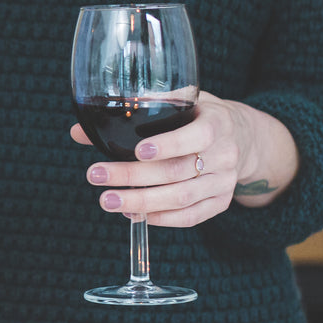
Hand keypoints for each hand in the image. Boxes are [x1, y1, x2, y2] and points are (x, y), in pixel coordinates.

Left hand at [71, 91, 264, 227]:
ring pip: (181, 198)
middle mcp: (225, 154)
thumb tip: (79, 131)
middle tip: (96, 175)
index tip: (138, 151)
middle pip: (177, 172)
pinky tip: (133, 214)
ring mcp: (224, 182)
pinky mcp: (220, 202)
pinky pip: (191, 217)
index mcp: (217, 123)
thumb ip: (137, 110)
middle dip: (133, 176)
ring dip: (141, 202)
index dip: (168, 145)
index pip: (197, 136)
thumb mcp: (180, 103)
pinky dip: (161, 219)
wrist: (243, 137)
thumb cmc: (199, 116)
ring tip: (108, 200)